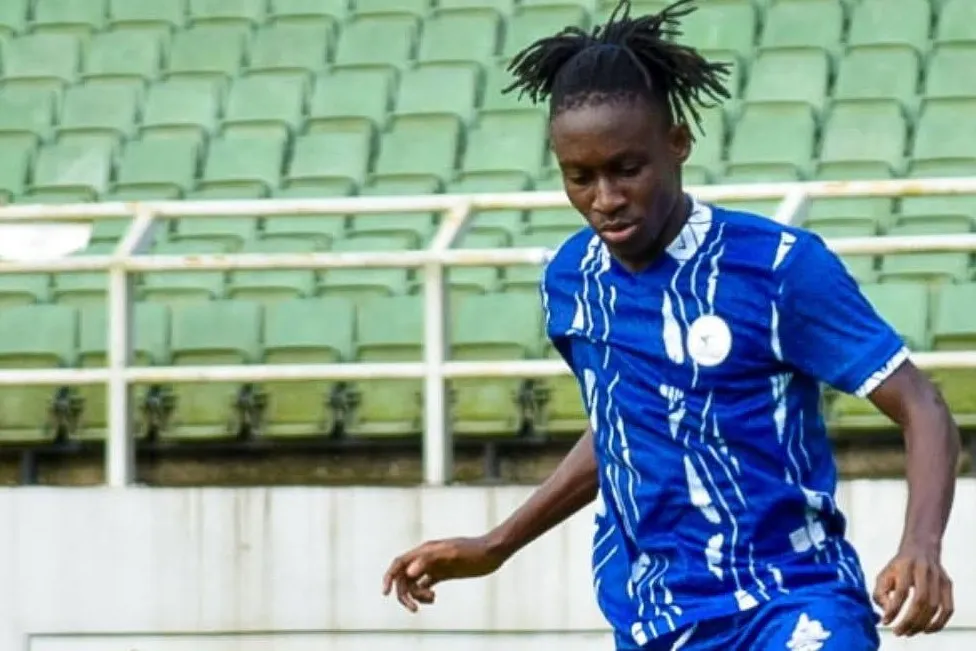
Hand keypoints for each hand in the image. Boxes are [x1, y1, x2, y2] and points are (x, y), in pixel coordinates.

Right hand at [382, 535, 507, 611]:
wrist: (492, 551)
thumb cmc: (473, 551)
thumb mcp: (452, 554)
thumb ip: (430, 560)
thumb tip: (409, 573)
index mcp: (425, 551)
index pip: (399, 563)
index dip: (388, 577)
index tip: (385, 594)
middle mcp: (426, 558)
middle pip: (404, 577)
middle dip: (405, 594)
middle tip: (415, 609)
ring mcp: (434, 565)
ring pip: (414, 583)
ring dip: (416, 595)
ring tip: (432, 599)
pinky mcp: (443, 573)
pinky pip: (425, 584)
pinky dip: (424, 594)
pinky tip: (434, 598)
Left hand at [873, 543, 953, 636]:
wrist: (920, 547)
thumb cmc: (898, 566)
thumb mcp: (884, 574)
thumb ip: (880, 593)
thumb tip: (886, 613)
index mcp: (904, 565)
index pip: (901, 591)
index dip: (893, 609)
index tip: (885, 622)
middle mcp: (923, 570)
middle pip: (920, 600)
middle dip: (908, 620)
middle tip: (898, 632)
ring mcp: (938, 577)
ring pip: (934, 606)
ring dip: (921, 624)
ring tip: (908, 633)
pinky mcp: (947, 584)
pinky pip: (948, 608)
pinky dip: (939, 623)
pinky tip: (926, 630)